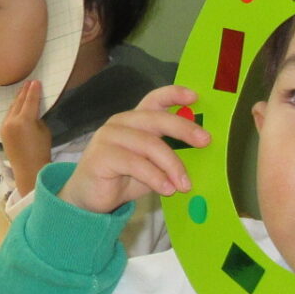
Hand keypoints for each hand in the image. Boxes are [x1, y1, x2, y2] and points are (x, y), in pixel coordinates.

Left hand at [0, 79, 52, 195]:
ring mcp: (4, 126)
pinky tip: (16, 104)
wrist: (28, 169)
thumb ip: (37, 118)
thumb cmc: (41, 150)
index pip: (30, 101)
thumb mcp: (43, 130)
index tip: (36, 81)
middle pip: (19, 102)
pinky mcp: (2, 131)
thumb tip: (32, 111)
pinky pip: (8, 115)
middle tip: (29, 82)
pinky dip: (13, 108)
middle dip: (24, 92)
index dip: (34, 90)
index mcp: (24, 120)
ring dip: (17, 99)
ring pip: (11, 108)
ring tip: (23, 90)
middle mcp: (11, 121)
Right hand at [59, 85, 208, 214]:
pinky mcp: (101, 156)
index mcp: (134, 120)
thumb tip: (201, 153)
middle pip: (156, 119)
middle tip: (205, 142)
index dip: (174, 94)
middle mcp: (121, 123)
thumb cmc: (123, 179)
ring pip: (149, 144)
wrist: (89, 199)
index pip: (154, 99)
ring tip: (184, 185)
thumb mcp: (151, 164)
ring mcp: (108, 137)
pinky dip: (155, 177)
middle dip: (183, 129)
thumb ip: (168, 154)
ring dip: (172, 165)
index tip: (195, 96)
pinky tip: (166, 189)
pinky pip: (136, 164)